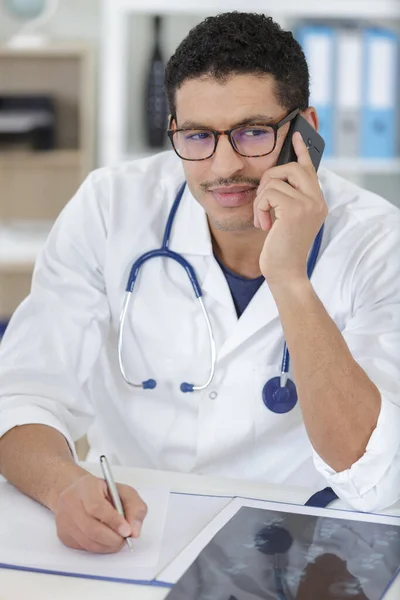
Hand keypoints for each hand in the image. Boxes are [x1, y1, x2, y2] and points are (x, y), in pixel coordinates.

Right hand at [54, 472, 147, 552]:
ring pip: (87, 541)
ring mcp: (64, 519)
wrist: (79, 493)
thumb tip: (135, 531)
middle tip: (125, 539)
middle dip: (112, 538)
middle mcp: (70, 501)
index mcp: (86, 486)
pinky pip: (83, 547)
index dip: (113, 521)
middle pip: (91, 528)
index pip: (97, 507)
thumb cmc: (103, 492)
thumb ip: (135, 508)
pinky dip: (99, 548)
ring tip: (117, 539)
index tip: (127, 531)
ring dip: (107, 545)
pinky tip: (105, 540)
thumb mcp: (124, 492)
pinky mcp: (63, 534)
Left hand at [253, 131, 327, 285]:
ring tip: (264, 219)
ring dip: (261, 199)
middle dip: (269, 179)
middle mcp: (317, 200)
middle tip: (263, 201)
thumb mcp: (285, 220)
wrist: (285, 272)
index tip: (296, 133)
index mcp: (317, 202)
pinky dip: (260, 208)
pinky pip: (268, 193)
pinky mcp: (295, 209)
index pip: (310, 169)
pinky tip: (264, 225)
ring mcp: (308, 204)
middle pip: (291, 167)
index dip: (302, 150)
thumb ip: (286, 199)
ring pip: (274, 180)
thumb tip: (274, 178)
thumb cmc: (281, 249)